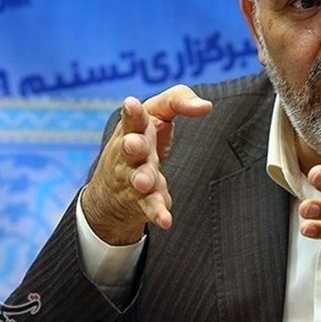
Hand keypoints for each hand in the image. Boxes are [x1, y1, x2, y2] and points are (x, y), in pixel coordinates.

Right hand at [81, 84, 212, 244]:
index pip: (133, 117)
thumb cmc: (144, 136)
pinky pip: (149, 206)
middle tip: (131, 144)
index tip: (131, 104)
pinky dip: (156, 212)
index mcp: (136, 127)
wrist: (113, 185)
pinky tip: (165, 221)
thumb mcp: (158, 112)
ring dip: (141, 180)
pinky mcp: (143, 199)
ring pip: (137, 178)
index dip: (132, 112)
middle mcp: (131, 152)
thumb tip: (207, 106)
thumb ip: (180, 101)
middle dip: (132, 146)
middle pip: (131, 147)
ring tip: (145, 183)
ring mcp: (134, 176)